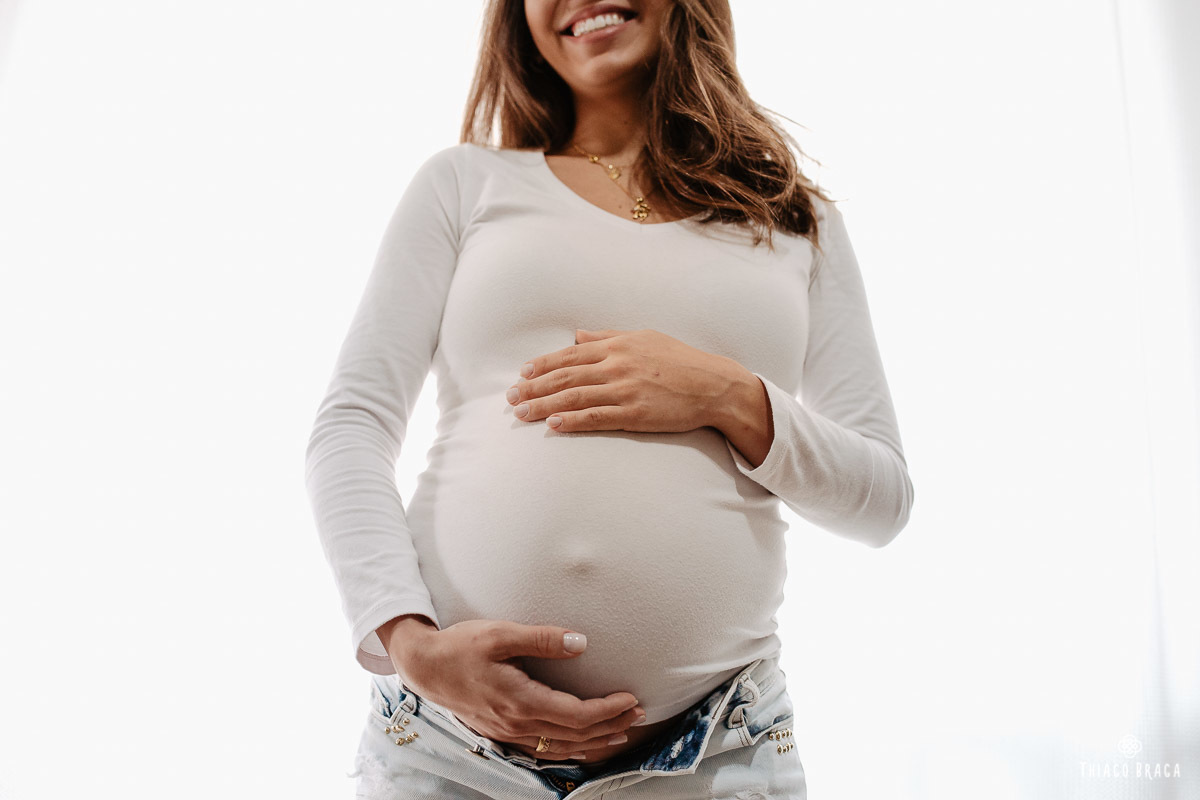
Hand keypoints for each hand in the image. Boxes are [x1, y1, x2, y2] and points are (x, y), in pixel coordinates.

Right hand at [380, 616, 645, 760]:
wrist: (423, 666)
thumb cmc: (460, 646)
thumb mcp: (501, 634)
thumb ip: (542, 638)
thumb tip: (580, 642)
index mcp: (521, 701)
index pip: (576, 715)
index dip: (608, 710)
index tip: (631, 698)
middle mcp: (517, 723)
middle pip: (575, 735)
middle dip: (610, 726)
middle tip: (639, 714)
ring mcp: (508, 732)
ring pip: (560, 748)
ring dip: (594, 742)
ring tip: (620, 732)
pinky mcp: (501, 732)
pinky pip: (543, 750)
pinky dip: (569, 749)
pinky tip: (580, 743)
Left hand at [507, 328, 743, 433]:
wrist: (713, 384)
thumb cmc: (681, 360)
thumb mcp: (644, 337)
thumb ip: (608, 336)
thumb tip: (578, 333)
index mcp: (617, 345)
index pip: (570, 353)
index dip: (542, 364)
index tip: (522, 372)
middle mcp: (617, 364)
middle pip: (565, 375)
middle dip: (534, 387)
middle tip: (511, 397)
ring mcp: (625, 389)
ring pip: (574, 397)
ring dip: (544, 405)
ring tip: (521, 413)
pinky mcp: (635, 413)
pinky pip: (597, 417)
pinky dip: (572, 421)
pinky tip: (553, 425)